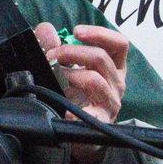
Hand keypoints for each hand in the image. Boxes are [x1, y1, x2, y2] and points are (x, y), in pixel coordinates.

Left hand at [34, 22, 127, 163]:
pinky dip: (74, 111)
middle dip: (70, 52)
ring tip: (55, 80)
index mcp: (113, 67)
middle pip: (100, 58)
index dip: (100, 33)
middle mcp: (116, 83)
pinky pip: (90, 113)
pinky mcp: (101, 121)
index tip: (76, 30)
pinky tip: (64, 110)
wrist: (81, 135)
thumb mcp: (68, 71)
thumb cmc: (77, 98)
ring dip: (68, 76)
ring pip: (94, 80)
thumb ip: (56, 48)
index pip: (119, 44)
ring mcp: (110, 102)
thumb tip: (44, 29)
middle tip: (51, 56)